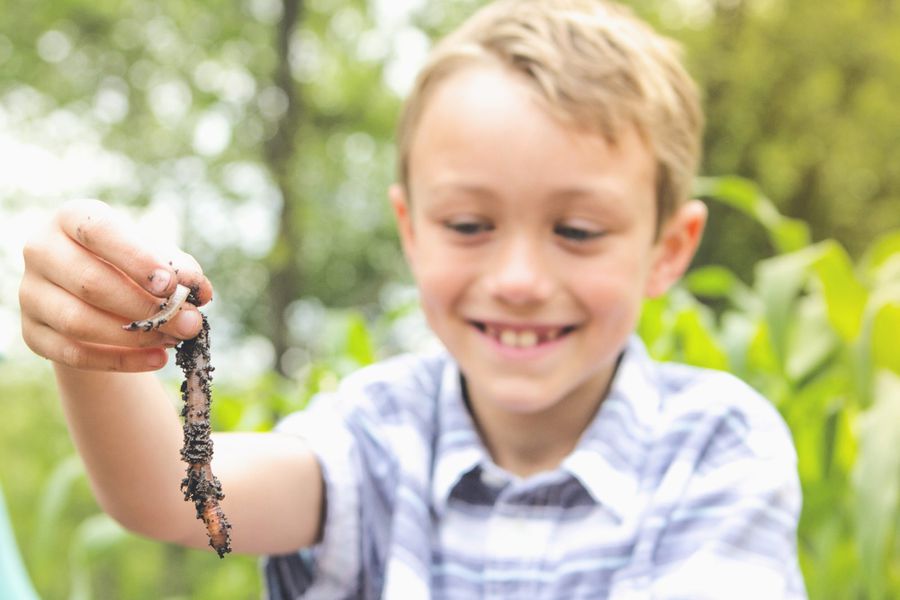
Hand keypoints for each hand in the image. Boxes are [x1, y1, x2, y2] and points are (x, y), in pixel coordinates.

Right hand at [19, 199, 213, 371]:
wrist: (96, 295)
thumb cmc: (131, 265)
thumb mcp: (156, 256)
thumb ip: (179, 268)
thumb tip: (198, 291)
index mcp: (72, 219)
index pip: (98, 231)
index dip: (137, 259)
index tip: (171, 285)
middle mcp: (42, 251)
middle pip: (90, 282)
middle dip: (146, 308)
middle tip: (188, 323)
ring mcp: (31, 293)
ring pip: (80, 322)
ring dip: (135, 336)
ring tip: (174, 339)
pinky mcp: (33, 333)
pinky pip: (75, 353)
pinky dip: (121, 360)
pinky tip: (158, 358)